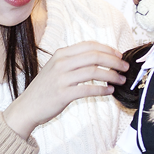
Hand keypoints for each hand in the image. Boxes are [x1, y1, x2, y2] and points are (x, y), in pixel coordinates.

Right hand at [3, 42, 128, 139]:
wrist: (27, 107)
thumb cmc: (45, 88)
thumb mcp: (56, 68)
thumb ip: (74, 61)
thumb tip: (99, 58)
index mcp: (61, 54)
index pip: (89, 45)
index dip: (108, 49)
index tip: (119, 55)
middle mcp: (61, 63)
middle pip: (94, 56)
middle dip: (114, 61)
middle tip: (125, 67)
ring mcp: (61, 78)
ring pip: (93, 72)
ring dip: (111, 75)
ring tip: (120, 80)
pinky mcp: (63, 94)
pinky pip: (88, 89)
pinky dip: (102, 90)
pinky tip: (109, 91)